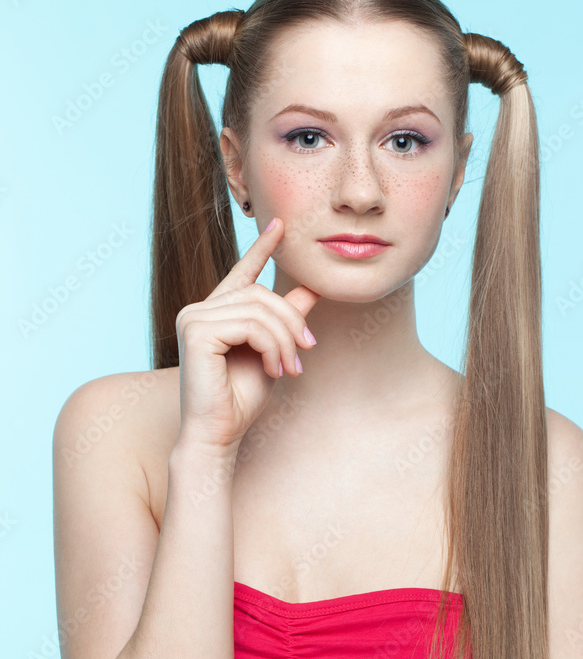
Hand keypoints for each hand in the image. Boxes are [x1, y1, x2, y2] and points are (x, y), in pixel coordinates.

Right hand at [174, 215, 319, 452]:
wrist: (219, 433)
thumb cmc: (241, 400)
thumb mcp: (273, 352)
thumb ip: (286, 319)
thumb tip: (312, 288)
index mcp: (216, 313)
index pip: (242, 272)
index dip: (262, 247)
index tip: (279, 225)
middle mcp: (200, 310)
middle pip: (262, 294)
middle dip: (292, 323)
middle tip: (305, 353)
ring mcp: (194, 318)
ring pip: (260, 309)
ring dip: (284, 340)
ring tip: (289, 368)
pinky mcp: (196, 331)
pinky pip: (250, 324)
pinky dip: (270, 346)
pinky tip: (273, 369)